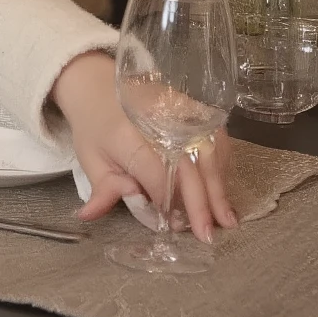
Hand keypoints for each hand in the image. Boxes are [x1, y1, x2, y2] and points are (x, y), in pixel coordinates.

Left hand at [50, 50, 236, 243]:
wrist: (97, 81)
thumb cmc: (94, 125)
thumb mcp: (90, 158)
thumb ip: (102, 189)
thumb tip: (90, 216)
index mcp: (130, 138)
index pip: (157, 176)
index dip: (168, 203)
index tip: (174, 226)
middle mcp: (161, 124)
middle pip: (189, 168)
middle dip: (202, 204)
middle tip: (209, 235)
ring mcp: (180, 113)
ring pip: (208, 154)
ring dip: (218, 188)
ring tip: (227, 218)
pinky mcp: (192, 108)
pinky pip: (214, 138)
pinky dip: (220, 164)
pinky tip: (222, 187)